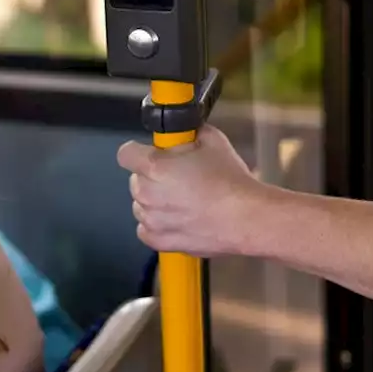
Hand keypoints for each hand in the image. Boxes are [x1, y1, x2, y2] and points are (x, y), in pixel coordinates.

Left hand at [118, 125, 263, 256]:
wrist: (246, 217)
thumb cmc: (231, 181)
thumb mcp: (213, 140)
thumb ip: (190, 133)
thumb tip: (186, 131)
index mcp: (155, 166)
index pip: (126, 154)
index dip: (138, 151)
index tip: (150, 153)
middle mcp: (147, 193)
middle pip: (136, 179)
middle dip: (152, 176)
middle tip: (178, 176)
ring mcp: (152, 220)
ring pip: (141, 204)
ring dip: (155, 200)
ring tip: (183, 199)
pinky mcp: (160, 241)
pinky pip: (146, 228)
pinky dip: (158, 223)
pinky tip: (178, 217)